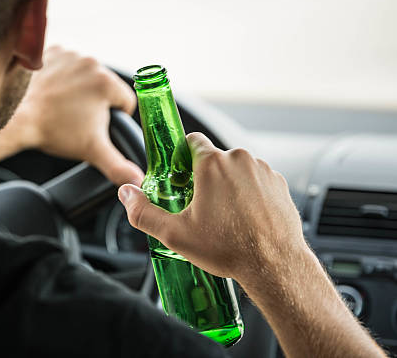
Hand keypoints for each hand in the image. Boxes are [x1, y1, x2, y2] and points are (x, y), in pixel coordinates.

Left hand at [13, 46, 143, 185]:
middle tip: (76, 117)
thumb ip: (119, 166)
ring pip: (86, 75)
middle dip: (95, 102)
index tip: (95, 125)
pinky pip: (67, 63)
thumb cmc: (52, 131)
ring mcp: (70, 54)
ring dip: (80, 88)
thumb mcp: (92, 151)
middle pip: (105, 86)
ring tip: (63, 105)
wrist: (16, 118)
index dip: (114, 118)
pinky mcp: (52, 51)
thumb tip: (138, 180)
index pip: (125, 102)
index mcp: (106, 82)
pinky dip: (62, 75)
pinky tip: (53, 91)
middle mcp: (91, 62)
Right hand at [117, 132, 305, 282]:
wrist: (274, 266)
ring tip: (225, 216)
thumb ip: (143, 212)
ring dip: (228, 185)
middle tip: (200, 206)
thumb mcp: (175, 234)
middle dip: (205, 177)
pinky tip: (244, 218)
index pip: (191, 140)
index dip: (182, 156)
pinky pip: (256, 181)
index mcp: (212, 164)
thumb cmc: (229, 248)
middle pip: (214, 158)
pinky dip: (249, 194)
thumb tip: (126, 194)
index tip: (180, 175)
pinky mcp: (279, 184)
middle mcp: (239, 160)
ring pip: (236, 170)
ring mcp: (263, 171)